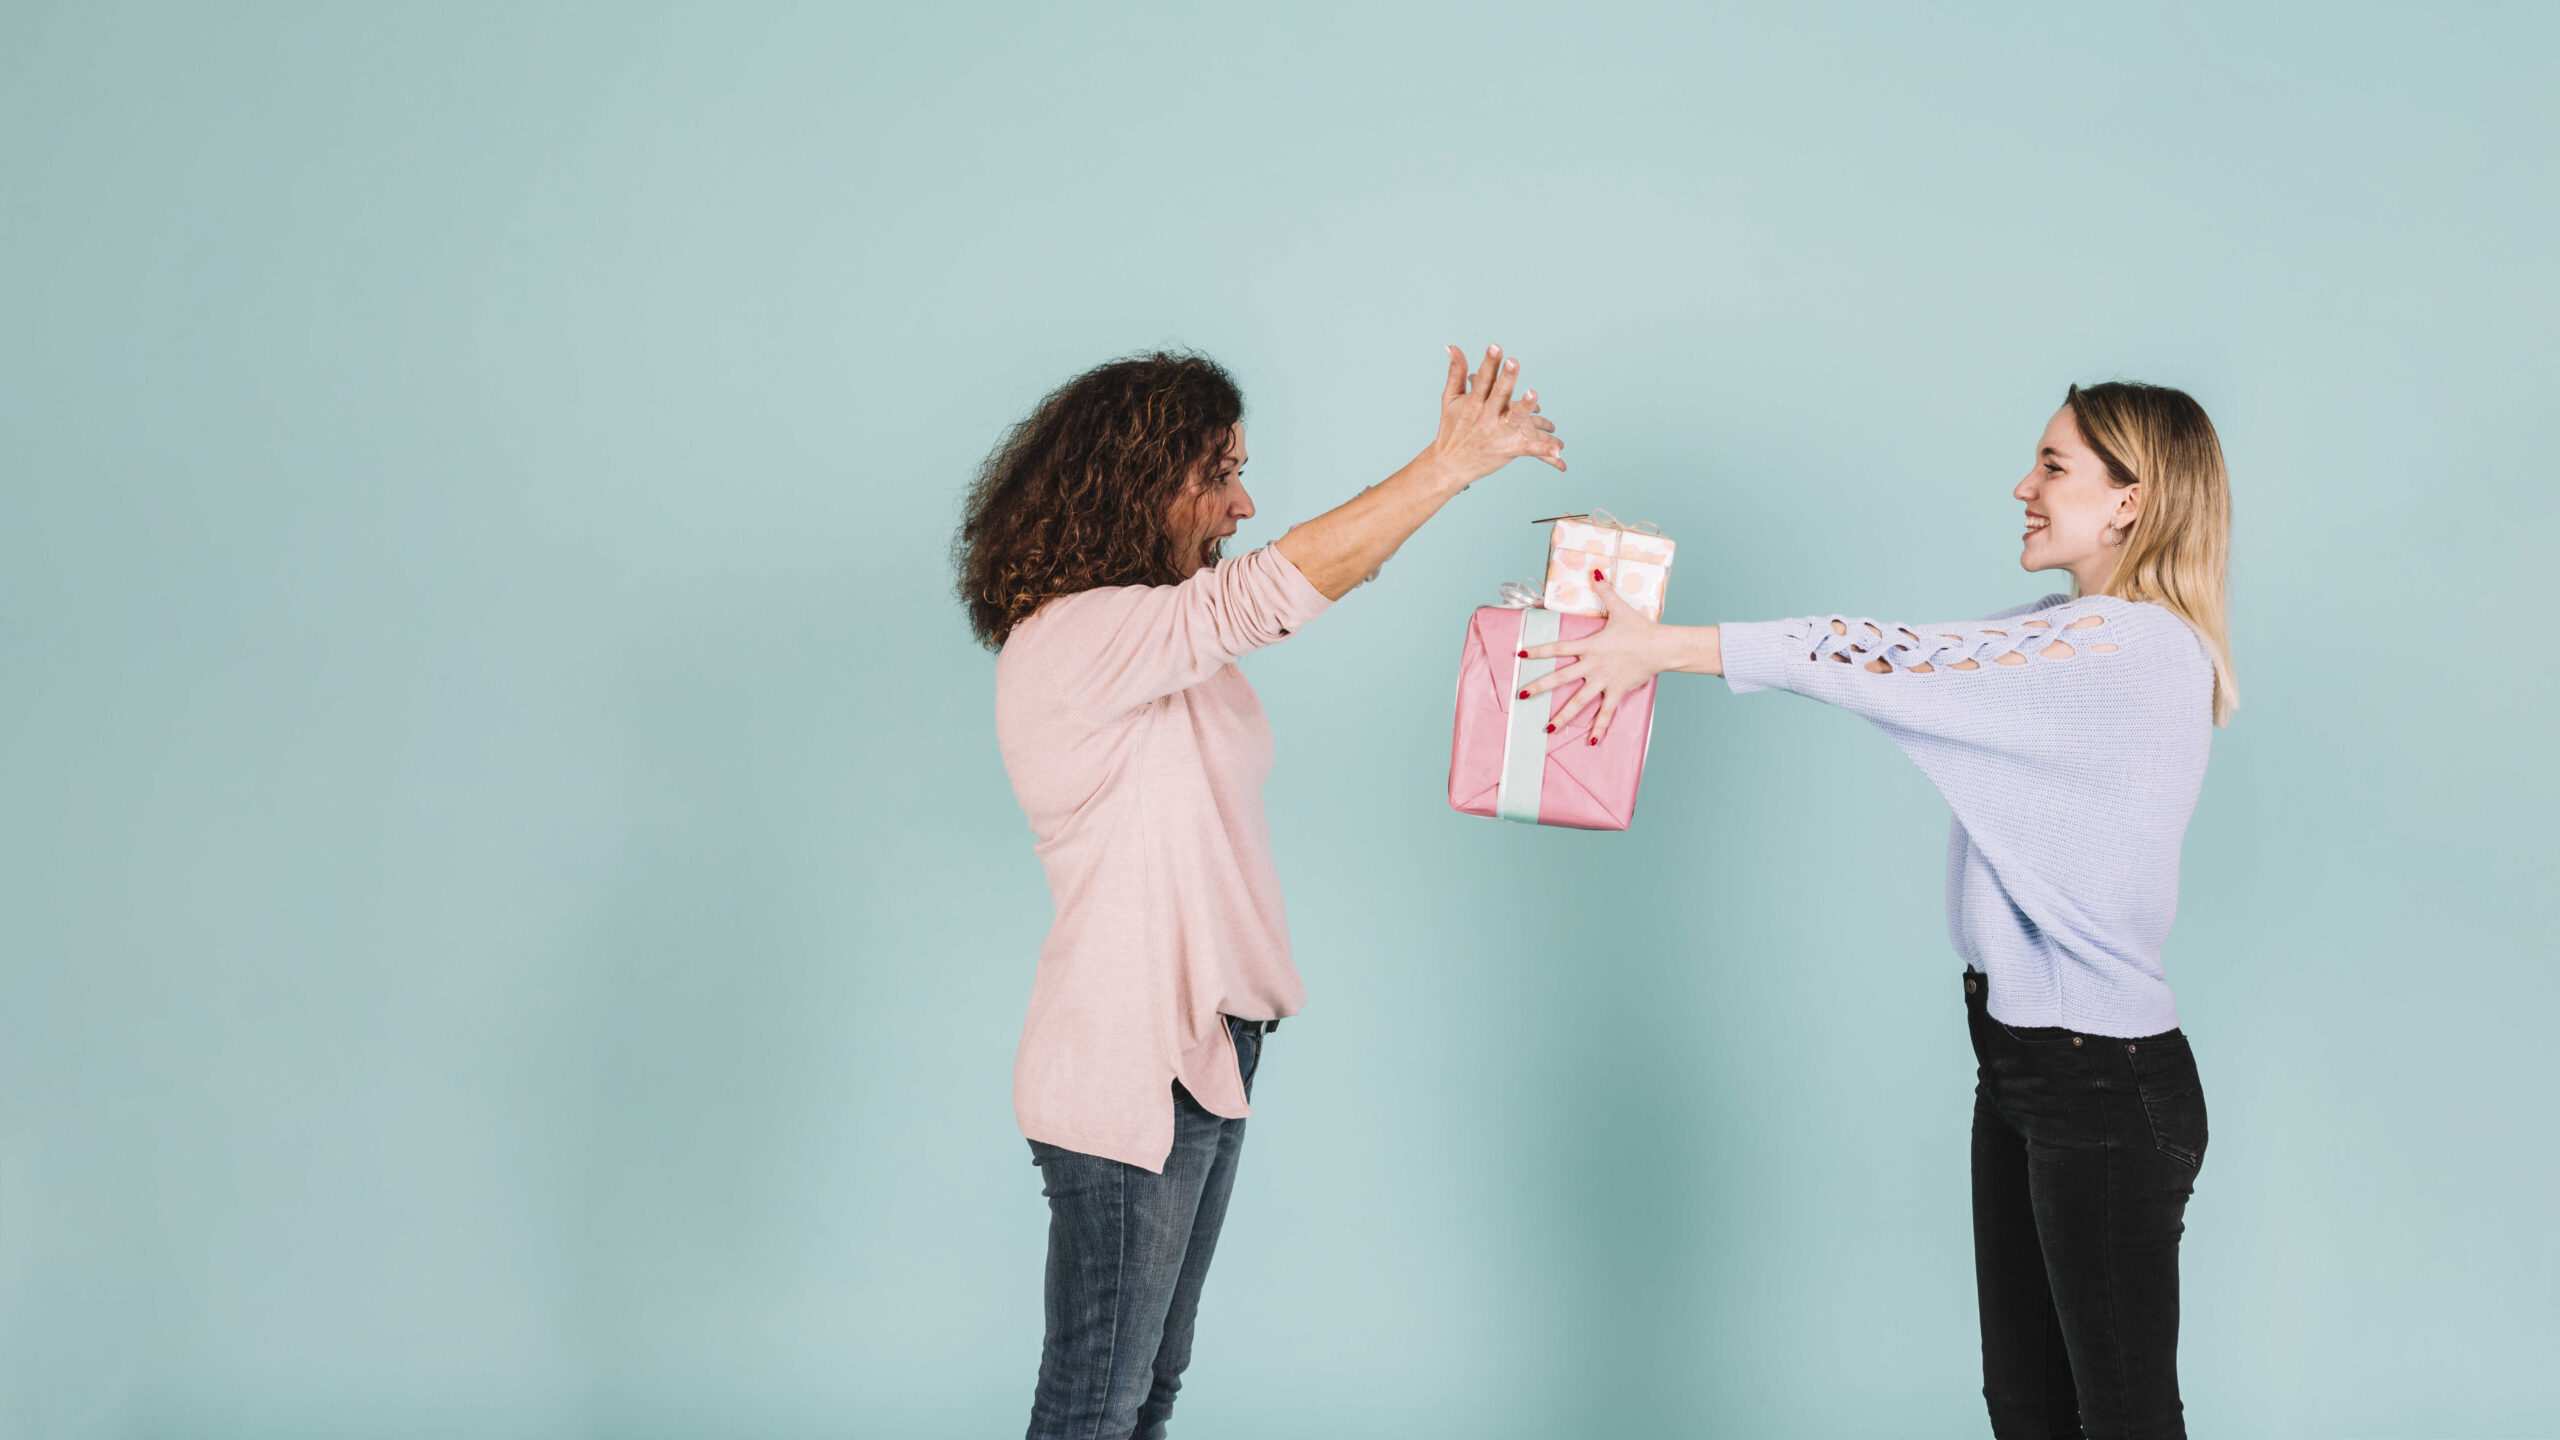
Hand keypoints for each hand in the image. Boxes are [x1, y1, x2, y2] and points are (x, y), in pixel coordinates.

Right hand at [1427, 344, 1565, 488]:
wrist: (1450, 465)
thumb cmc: (1452, 428)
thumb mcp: (1450, 399)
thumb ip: (1456, 372)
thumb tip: (1452, 346)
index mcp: (1473, 403)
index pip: (1482, 380)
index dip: (1489, 363)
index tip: (1495, 347)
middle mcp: (1485, 417)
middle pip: (1499, 395)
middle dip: (1506, 379)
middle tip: (1514, 362)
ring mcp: (1498, 433)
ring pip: (1514, 418)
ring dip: (1524, 407)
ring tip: (1534, 395)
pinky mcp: (1509, 449)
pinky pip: (1528, 449)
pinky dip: (1543, 450)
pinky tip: (1559, 451)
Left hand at [1522, 571, 1677, 742]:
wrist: (1661, 647)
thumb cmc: (1640, 628)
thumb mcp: (1619, 608)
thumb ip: (1604, 589)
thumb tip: (1595, 569)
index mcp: (1590, 645)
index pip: (1558, 649)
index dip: (1538, 651)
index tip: (1520, 656)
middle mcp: (1593, 665)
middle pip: (1560, 678)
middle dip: (1539, 687)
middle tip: (1521, 696)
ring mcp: (1604, 681)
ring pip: (1579, 701)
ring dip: (1562, 716)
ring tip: (1547, 728)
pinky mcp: (1617, 692)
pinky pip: (1606, 714)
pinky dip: (1599, 729)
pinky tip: (1591, 744)